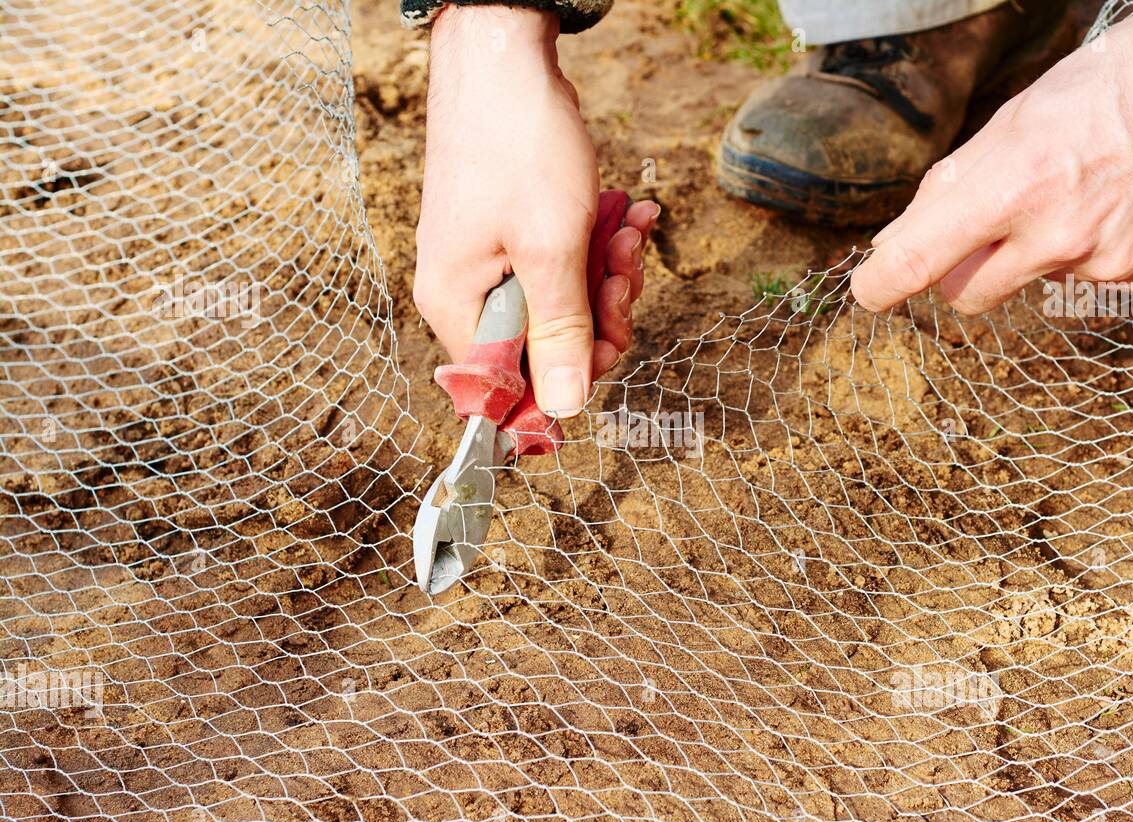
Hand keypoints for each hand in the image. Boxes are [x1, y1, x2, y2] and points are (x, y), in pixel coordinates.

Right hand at [413, 5, 657, 416]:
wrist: (505, 55)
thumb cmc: (517, 144)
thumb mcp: (551, 248)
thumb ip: (560, 332)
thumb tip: (565, 408)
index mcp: (457, 306)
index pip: (511, 382)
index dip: (570, 372)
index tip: (612, 337)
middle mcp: (465, 291)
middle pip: (546, 343)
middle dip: (600, 309)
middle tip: (625, 267)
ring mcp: (489, 260)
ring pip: (564, 301)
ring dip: (608, 271)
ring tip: (628, 228)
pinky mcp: (513, 233)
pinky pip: (564, 263)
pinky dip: (599, 243)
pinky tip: (628, 214)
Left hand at [851, 10, 1132, 315]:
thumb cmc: (1093, 97)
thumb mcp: (1006, 126)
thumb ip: (946, 193)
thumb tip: (892, 247)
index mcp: (1011, 187)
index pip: (919, 261)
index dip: (881, 284)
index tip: (868, 291)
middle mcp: (1056, 236)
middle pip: (967, 295)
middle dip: (963, 269)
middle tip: (992, 227)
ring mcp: (1103, 264)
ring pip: (1030, 287)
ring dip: (1035, 256)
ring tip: (1076, 197)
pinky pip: (1088, 288)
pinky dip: (1090, 258)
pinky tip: (1114, 212)